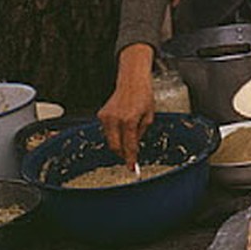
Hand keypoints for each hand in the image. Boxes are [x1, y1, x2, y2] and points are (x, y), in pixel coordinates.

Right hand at [97, 44, 155, 165]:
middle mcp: (115, 119)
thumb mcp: (149, 116)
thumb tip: (134, 146)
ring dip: (119, 142)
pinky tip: (122, 127)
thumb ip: (141, 133)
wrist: (132, 82)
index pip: (129, 145)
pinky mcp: (101, 115)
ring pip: (110, 139)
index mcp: (129, 120)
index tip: (132, 167)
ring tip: (128, 135)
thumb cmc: (143, 96)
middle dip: (122, 154)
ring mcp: (106, 117)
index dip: (130, 158)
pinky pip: (107, 131)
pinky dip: (114, 133)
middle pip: (115, 146)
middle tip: (130, 157)